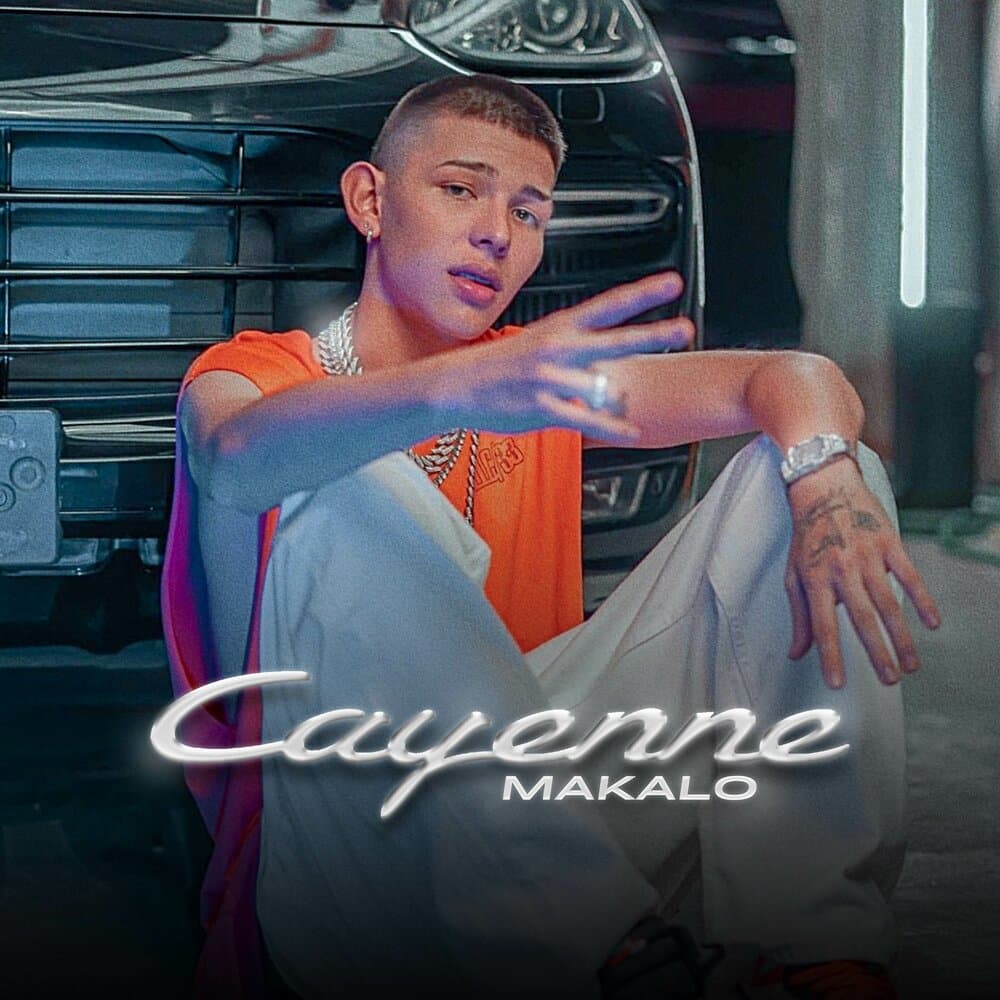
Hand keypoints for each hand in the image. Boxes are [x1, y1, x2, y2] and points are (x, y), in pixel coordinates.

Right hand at [431, 271, 692, 442]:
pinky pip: (587, 420)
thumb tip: (606, 359)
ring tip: (620, 400)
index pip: (608, 305)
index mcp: (559, 328)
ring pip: (601, 386)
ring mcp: (550, 379)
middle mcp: (558, 349)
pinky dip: (614, 427)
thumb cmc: (499, 366)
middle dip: (653, 334)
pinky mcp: (543, 409)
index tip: (672, 283)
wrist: (457, 386)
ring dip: (615, 396)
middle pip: (615, 339)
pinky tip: (632, 431)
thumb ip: (574, 347)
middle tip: (684, 328)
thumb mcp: (537, 342)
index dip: (642, 293)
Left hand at [784, 457, 940, 688]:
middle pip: (861, 618)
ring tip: (910, 665)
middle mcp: (841, 570)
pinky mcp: (889, 543)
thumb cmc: (807, 536)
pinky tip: (932, 624)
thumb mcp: (794, 574)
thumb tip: (796, 653)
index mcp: (815, 579)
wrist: (824, 488)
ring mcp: (867, 556)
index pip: (822, 626)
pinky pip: (909, 575)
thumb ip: (799, 616)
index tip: (838, 683)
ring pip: (888, 603)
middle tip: (890, 680)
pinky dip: (922, 600)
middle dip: (876, 653)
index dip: (829, 656)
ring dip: (902, 636)